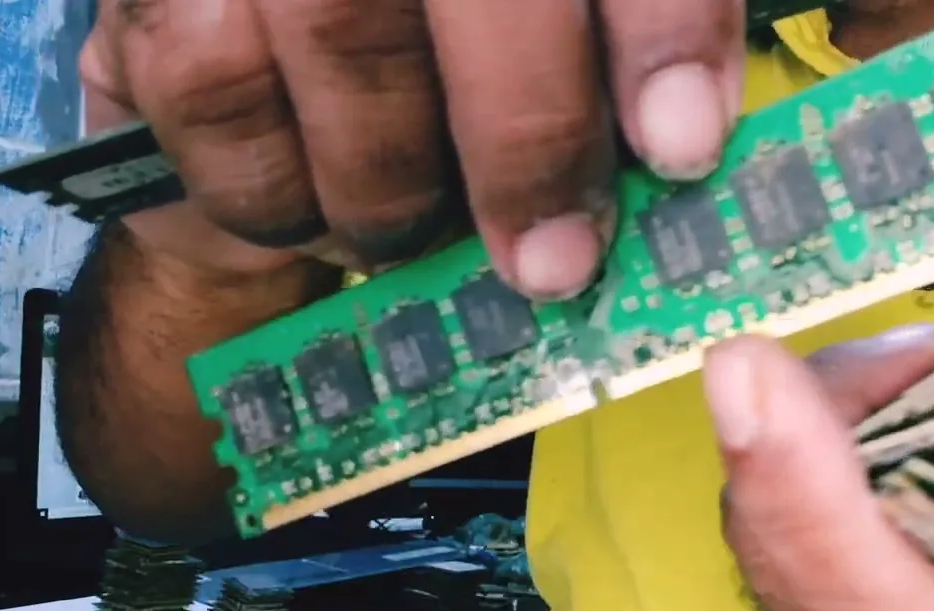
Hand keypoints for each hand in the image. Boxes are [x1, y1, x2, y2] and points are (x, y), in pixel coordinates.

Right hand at [79, 0, 746, 295]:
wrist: (272, 60)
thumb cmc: (454, 55)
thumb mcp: (560, 39)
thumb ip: (642, 48)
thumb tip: (707, 141)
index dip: (660, 26)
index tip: (683, 141)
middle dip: (528, 140)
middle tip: (552, 261)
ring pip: (347, 47)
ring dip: (397, 185)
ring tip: (420, 227)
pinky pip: (226, 108)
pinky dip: (284, 194)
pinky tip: (323, 207)